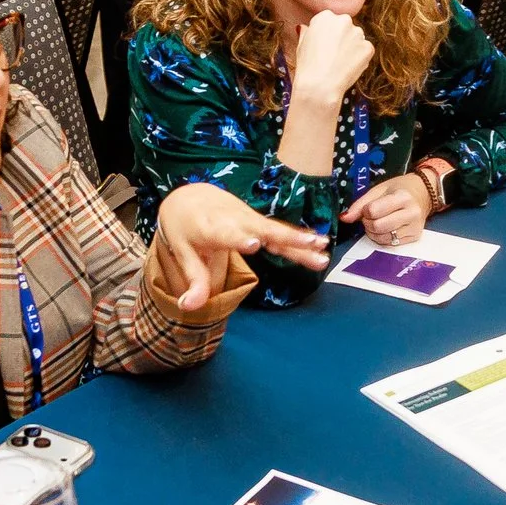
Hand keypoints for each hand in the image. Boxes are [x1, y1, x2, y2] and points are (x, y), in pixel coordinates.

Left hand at [153, 181, 328, 305]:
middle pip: (264, 229)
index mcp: (211, 227)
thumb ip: (193, 280)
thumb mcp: (181, 253)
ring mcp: (249, 218)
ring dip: (301, 239)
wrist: (192, 197)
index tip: (255, 244)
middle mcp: (235, 220)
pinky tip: (320, 245)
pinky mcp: (258, 221)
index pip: (227, 234)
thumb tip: (189, 307)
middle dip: (286, 236)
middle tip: (311, 244)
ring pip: (278, 230)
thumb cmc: (184, 227)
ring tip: (324, 249)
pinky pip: (280, 231)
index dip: (240, 238)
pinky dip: (299, 237)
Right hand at [290, 10, 373, 106]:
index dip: (327, 36)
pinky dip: (360, 59)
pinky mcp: (368, 47)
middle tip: (333, 56)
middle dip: (342, 39)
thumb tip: (304, 28)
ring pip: (357, 39)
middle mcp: (344, 20)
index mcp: (326, 16)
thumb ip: (306, 32)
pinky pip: (365, 51)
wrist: (319, 85)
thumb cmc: (307, 66)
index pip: (330, 21)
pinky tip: (348, 68)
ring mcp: (358, 33)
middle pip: (345, 27)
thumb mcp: (301, 44)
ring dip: (352, 48)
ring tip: (340, 64)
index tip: (323, 47)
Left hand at [343, 172, 430, 245]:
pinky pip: (390, 244)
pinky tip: (387, 228)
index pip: (373, 211)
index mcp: (403, 197)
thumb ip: (360, 204)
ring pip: (383, 238)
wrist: (423, 193)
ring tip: (379, 221)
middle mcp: (412, 213)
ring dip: (374, 232)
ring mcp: (415, 227)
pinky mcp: (415, 237)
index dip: (366, 211)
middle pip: (378, 227)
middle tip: (371, 217)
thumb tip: (344, 218)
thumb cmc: (399, 189)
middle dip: (368, 223)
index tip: (369, 207)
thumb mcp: (379, 189)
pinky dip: (383, 238)